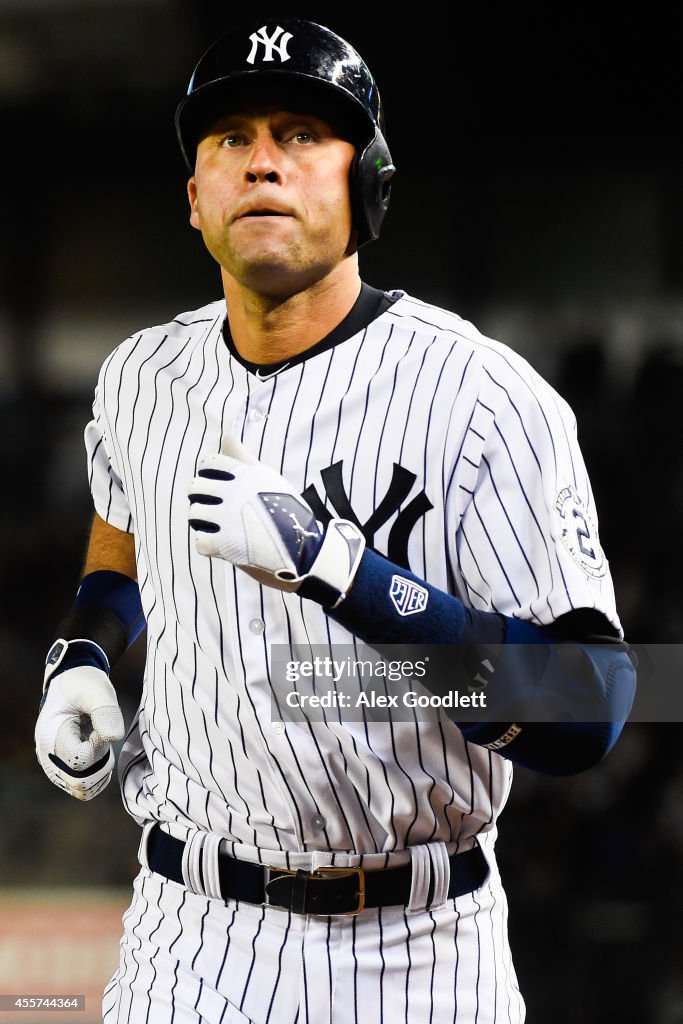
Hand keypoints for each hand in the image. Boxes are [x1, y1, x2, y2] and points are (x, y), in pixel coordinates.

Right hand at [35, 660, 124, 800]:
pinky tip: (98, 749)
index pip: (80, 762)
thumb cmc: (85, 684)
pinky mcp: (61, 770)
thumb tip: (115, 738)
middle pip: (80, 782)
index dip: (97, 747)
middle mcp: (47, 756)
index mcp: (51, 736)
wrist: (72, 682)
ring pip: (82, 789)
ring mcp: (52, 766)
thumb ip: (107, 713)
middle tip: (101, 735)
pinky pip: (82, 788)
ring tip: (98, 740)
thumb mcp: (99, 691)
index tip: (97, 728)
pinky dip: (97, 774)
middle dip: (100, 763)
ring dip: (99, 769)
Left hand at [188, 436, 364, 605]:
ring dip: (203, 521)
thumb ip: (242, 458)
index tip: (221, 487)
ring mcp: (227, 518)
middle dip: (203, 497)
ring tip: (219, 527)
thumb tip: (226, 436)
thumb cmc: (287, 511)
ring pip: (194, 513)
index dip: (211, 475)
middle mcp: (233, 492)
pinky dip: (208, 544)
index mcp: (244, 473)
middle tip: (218, 509)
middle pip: (196, 487)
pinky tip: (222, 544)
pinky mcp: (225, 544)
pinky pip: (200, 541)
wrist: (304, 549)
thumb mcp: (267, 479)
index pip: (208, 463)